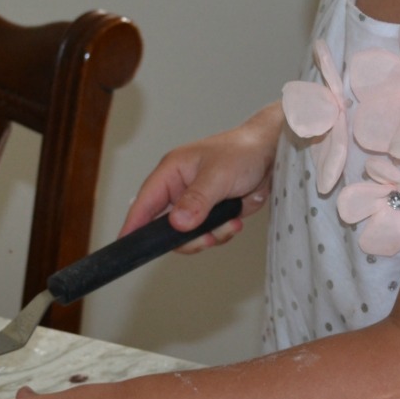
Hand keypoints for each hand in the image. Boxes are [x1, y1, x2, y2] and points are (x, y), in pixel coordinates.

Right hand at [120, 104, 283, 251]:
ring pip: (187, 235)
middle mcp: (179, 189)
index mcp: (171, 172)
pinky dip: (220, 234)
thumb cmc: (243, 152)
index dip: (133, 224)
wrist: (272, 154)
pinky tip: (236, 221)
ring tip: (230, 224)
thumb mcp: (218, 176)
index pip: (144, 202)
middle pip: (164, 227)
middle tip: (207, 238)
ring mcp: (195, 203)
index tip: (127, 246)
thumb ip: (196, 200)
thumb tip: (176, 224)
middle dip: (187, 238)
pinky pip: (206, 234)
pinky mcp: (211, 213)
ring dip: (209, 236)